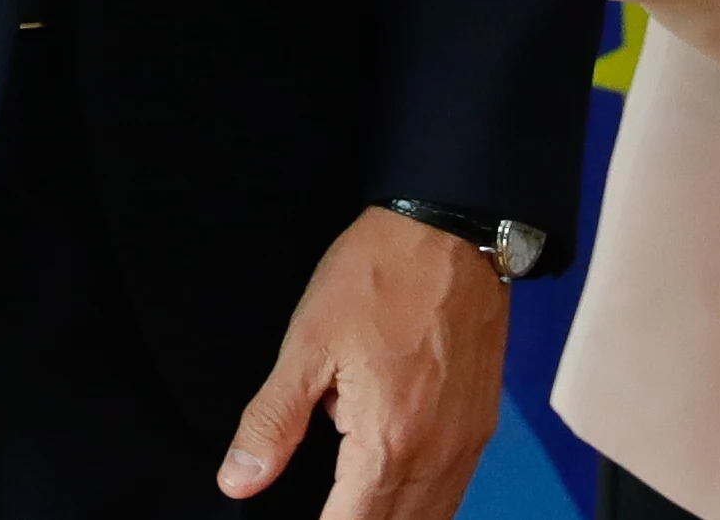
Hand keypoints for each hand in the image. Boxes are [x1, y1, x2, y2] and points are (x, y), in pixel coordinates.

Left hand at [218, 207, 507, 512]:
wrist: (454, 228)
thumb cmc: (378, 275)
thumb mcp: (308, 342)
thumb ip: (273, 420)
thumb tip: (238, 480)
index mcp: (388, 440)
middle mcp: (436, 455)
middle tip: (326, 513)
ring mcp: (466, 443)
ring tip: (349, 507)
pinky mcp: (481, 426)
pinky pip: (453, 494)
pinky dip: (422, 509)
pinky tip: (393, 496)